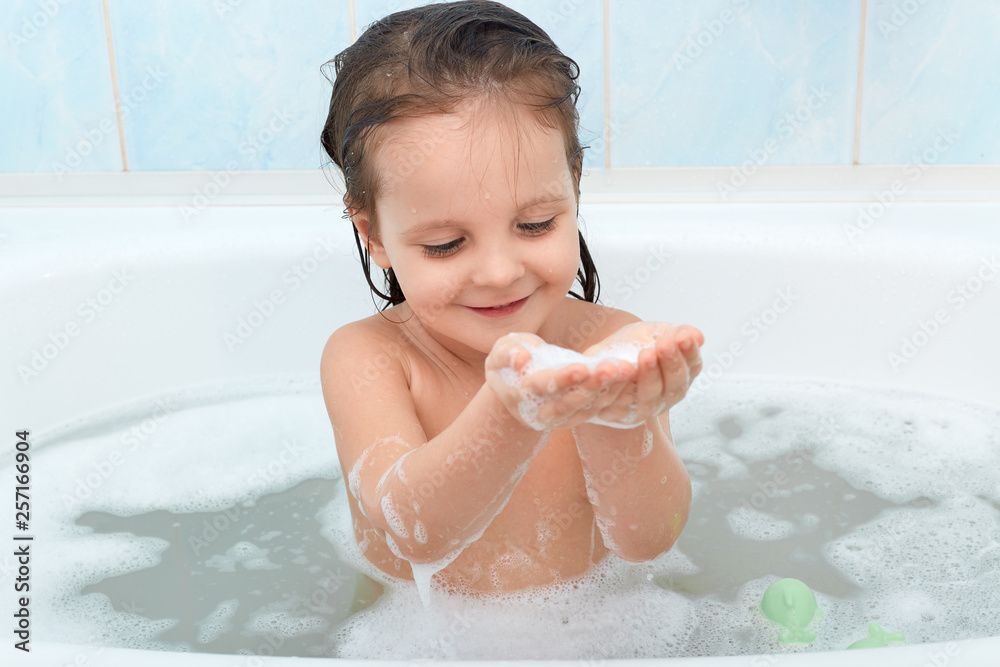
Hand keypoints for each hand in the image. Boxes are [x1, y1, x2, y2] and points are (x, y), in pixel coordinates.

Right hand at [485, 333, 637, 430]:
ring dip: (609, 390)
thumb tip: (521, 359)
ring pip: (588, 408)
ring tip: (627, 369)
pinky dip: (615, 394)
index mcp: (519, 394)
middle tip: (613, 368)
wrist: (515, 388)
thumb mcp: (500, 351)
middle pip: (570, 402)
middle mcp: (541, 412)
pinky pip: (598, 409)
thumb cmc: (508, 362)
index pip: (544, 387)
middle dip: (593, 385)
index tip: (582, 367)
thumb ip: (508, 353)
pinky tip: (629, 376)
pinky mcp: (576, 417)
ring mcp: (560, 418)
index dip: (563, 379)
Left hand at [581, 322, 703, 426]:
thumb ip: (674, 333)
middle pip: (674, 386)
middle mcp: (666, 396)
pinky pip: (618, 403)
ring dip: (649, 376)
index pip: (692, 367)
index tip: (683, 337)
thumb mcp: (653, 333)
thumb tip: (697, 336)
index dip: (689, 353)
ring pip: (649, 397)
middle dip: (671, 364)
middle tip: (665, 345)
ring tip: (646, 354)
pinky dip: (619, 387)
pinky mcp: (618, 414)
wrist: (599, 361)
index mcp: (679, 376)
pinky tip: (617, 370)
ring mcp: (643, 408)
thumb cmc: (630, 347)